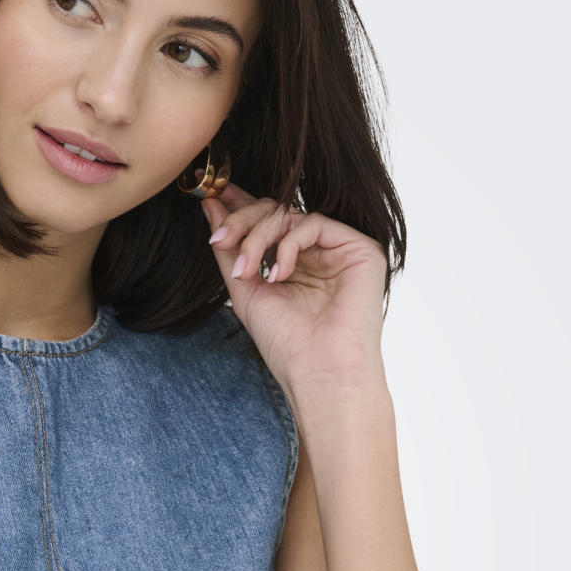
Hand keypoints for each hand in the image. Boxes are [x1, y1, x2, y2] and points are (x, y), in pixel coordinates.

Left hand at [200, 184, 388, 401]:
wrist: (319, 373)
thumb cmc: (286, 344)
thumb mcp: (245, 290)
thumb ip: (230, 249)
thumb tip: (211, 206)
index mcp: (296, 261)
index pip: (268, 223)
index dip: (239, 207)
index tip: (209, 197)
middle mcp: (319, 252)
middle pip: (277, 211)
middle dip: (242, 221)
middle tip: (219, 239)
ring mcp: (340, 249)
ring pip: (291, 215)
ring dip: (258, 237)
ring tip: (245, 270)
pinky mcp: (361, 249)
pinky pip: (314, 224)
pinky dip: (288, 245)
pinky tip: (279, 275)